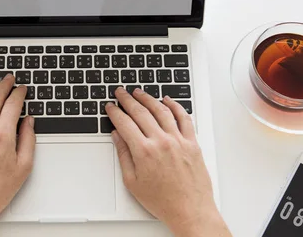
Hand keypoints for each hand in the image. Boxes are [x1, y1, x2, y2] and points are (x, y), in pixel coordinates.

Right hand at [106, 88, 230, 236]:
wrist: (190, 210)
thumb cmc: (163, 201)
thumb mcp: (133, 182)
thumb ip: (124, 155)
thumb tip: (117, 136)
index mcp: (144, 151)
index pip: (125, 123)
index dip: (115, 112)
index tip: (110, 106)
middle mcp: (161, 142)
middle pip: (141, 112)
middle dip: (128, 100)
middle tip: (121, 93)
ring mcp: (178, 140)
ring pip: (161, 110)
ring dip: (148, 98)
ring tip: (139, 92)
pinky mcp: (192, 143)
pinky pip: (184, 118)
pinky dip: (175, 106)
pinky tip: (167, 100)